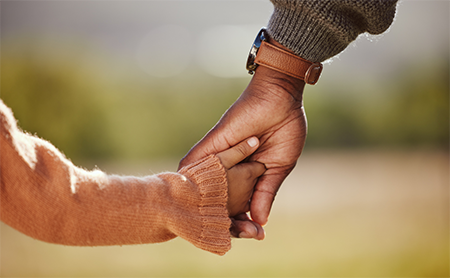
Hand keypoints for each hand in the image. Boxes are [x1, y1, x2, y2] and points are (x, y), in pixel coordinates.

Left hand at [179, 40, 306, 233]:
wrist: (281, 99)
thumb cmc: (284, 129)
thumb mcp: (278, 167)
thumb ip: (266, 192)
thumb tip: (260, 221)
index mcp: (246, 176)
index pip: (239, 204)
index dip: (244, 221)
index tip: (255, 235)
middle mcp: (229, 170)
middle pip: (219, 201)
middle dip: (228, 220)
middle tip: (242, 233)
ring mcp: (219, 158)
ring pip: (203, 188)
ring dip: (206, 206)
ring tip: (209, 226)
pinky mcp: (213, 144)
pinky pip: (194, 164)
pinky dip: (190, 182)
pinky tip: (188, 202)